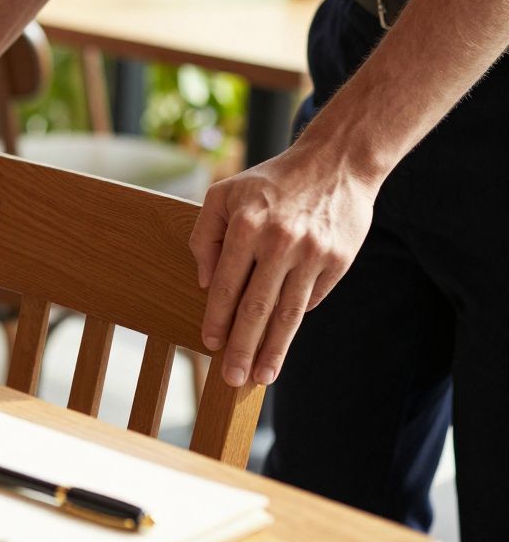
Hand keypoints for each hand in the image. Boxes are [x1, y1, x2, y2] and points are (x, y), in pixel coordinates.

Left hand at [189, 145, 379, 386]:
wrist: (337, 162)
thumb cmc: (271, 183)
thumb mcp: (224, 195)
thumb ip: (205, 236)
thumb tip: (203, 283)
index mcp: (247, 225)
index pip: (226, 284)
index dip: (216, 318)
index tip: (209, 344)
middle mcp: (280, 242)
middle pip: (257, 307)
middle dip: (242, 347)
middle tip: (232, 378)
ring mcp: (313, 253)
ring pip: (288, 313)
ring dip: (274, 349)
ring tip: (262, 376)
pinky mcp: (339, 261)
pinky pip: (312, 298)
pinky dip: (295, 317)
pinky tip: (283, 338)